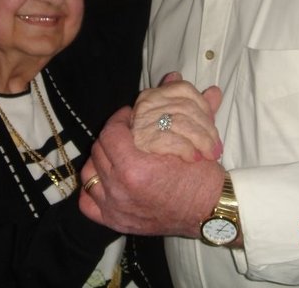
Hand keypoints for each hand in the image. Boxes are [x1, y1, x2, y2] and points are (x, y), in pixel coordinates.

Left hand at [80, 106, 224, 236]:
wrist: (211, 211)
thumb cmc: (202, 175)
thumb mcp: (191, 137)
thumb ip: (180, 105)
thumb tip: (175, 76)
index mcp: (135, 169)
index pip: (110, 133)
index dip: (119, 120)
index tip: (130, 115)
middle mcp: (120, 190)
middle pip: (99, 151)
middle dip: (111, 137)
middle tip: (125, 131)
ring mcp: (116, 208)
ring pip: (90, 174)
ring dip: (100, 160)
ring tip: (116, 152)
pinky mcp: (116, 222)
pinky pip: (88, 204)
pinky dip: (92, 190)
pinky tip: (105, 179)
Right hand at [131, 72, 222, 161]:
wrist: (148, 177)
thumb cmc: (166, 148)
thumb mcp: (184, 124)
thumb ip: (198, 108)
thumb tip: (215, 91)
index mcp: (155, 95)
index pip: (184, 89)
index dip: (204, 106)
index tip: (213, 125)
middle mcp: (146, 103)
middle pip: (186, 107)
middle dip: (207, 129)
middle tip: (216, 148)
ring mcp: (142, 121)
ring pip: (181, 123)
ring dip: (202, 141)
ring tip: (209, 155)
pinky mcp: (142, 140)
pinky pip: (172, 140)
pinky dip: (187, 149)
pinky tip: (193, 158)